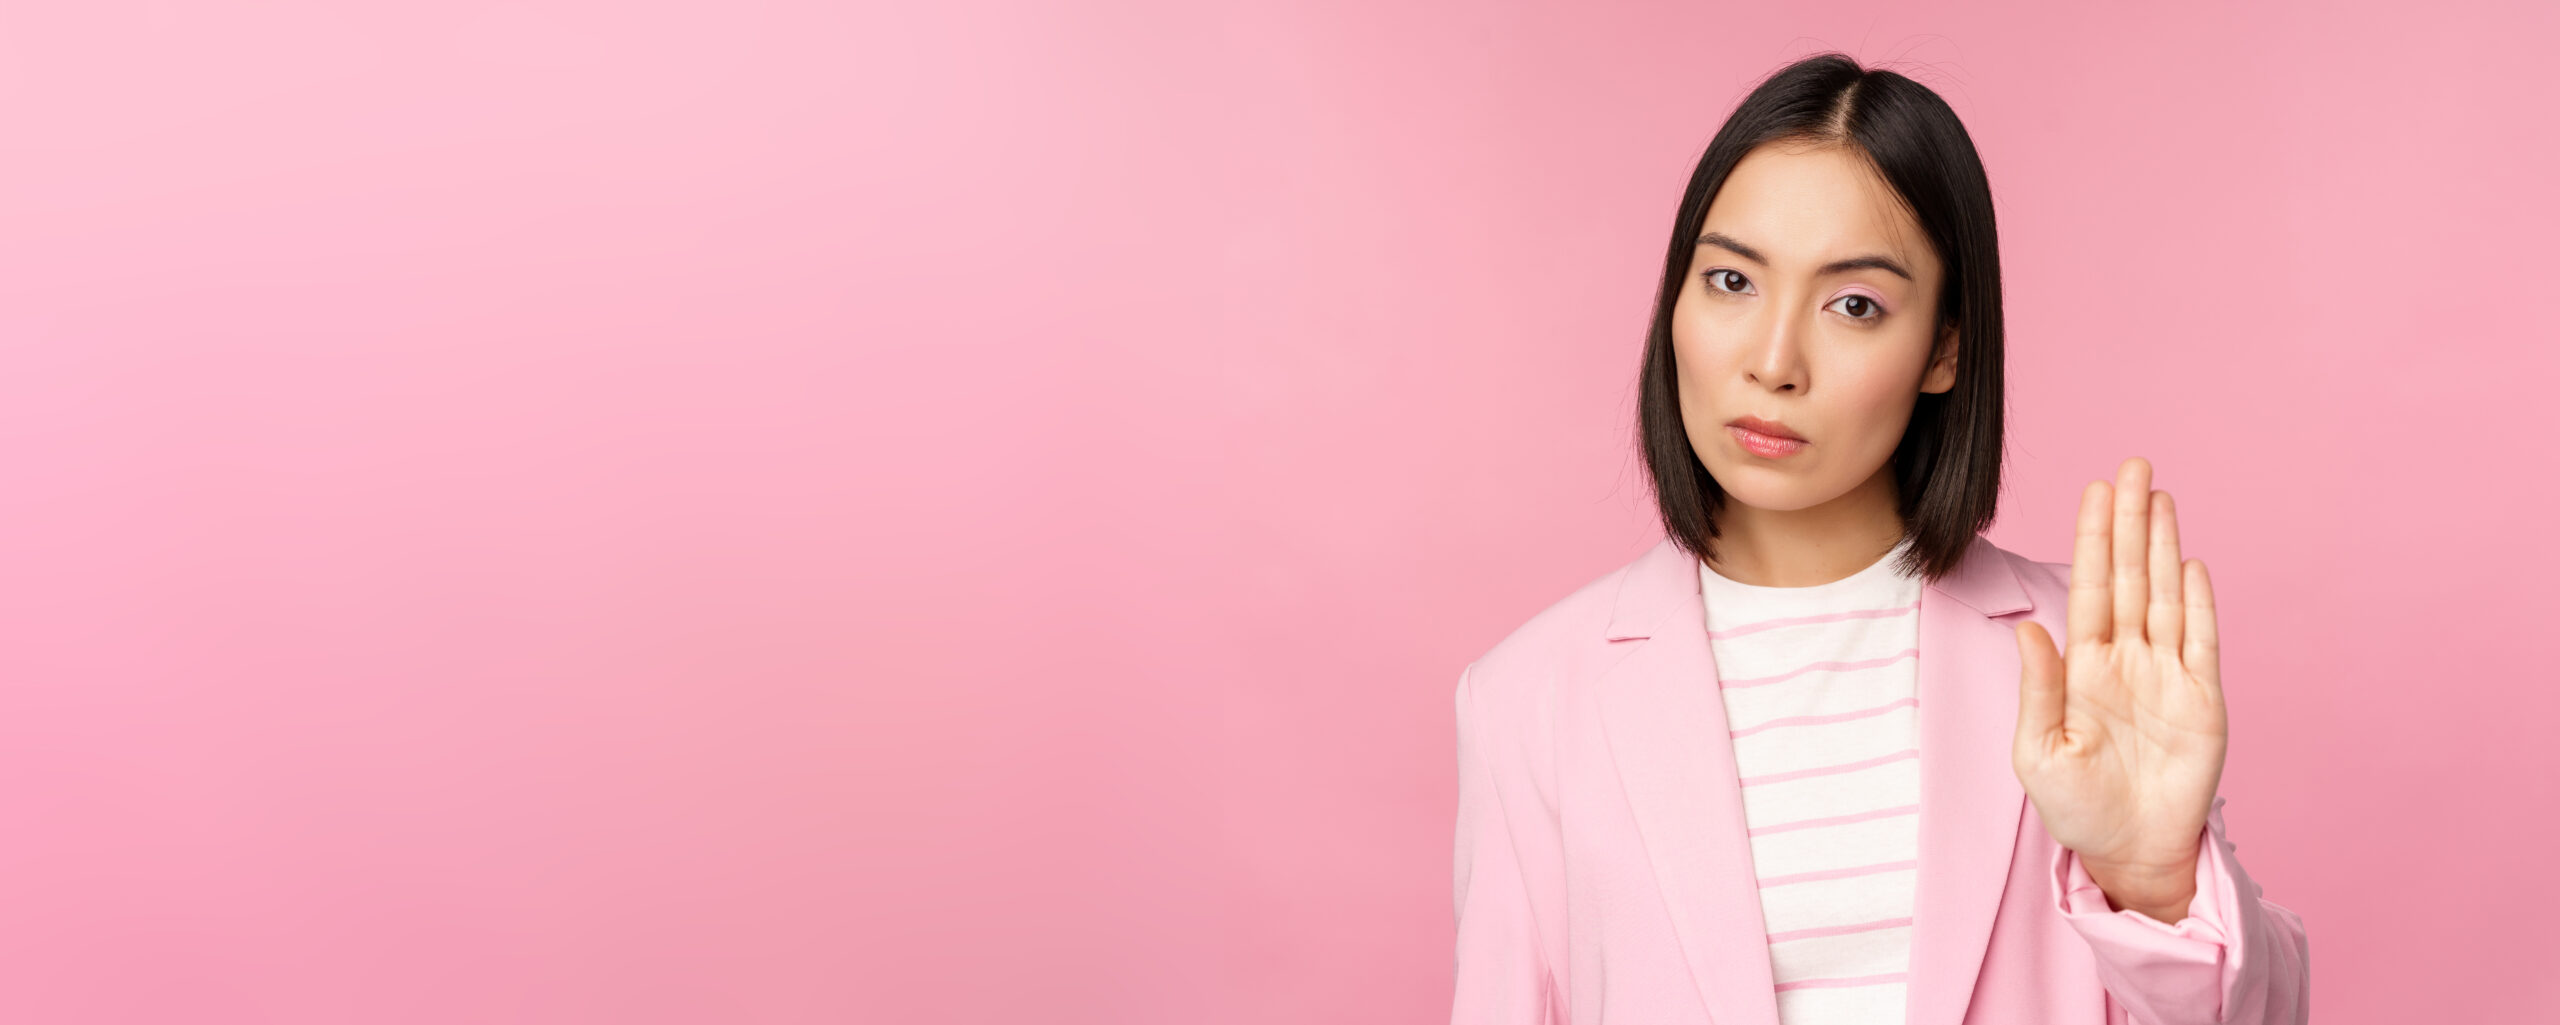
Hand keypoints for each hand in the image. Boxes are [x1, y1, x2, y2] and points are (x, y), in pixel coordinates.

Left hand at [2012, 457, 2225, 919]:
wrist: (2128, 854)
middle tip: (2132, 466)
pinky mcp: (2203, 702)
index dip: (2093, 540)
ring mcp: (2168, 677)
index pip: (2089, 589)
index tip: (2094, 491)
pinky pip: (2202, 643)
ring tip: (2160, 497)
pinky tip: (2192, 563)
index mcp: (2083, 668)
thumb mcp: (2039, 752)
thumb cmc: (2076, 808)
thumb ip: (2038, 689)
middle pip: (2131, 578)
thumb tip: (2030, 628)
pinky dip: (2199, 603)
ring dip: (2164, 547)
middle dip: (2130, 523)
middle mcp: (2127, 661)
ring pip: (2167, 597)